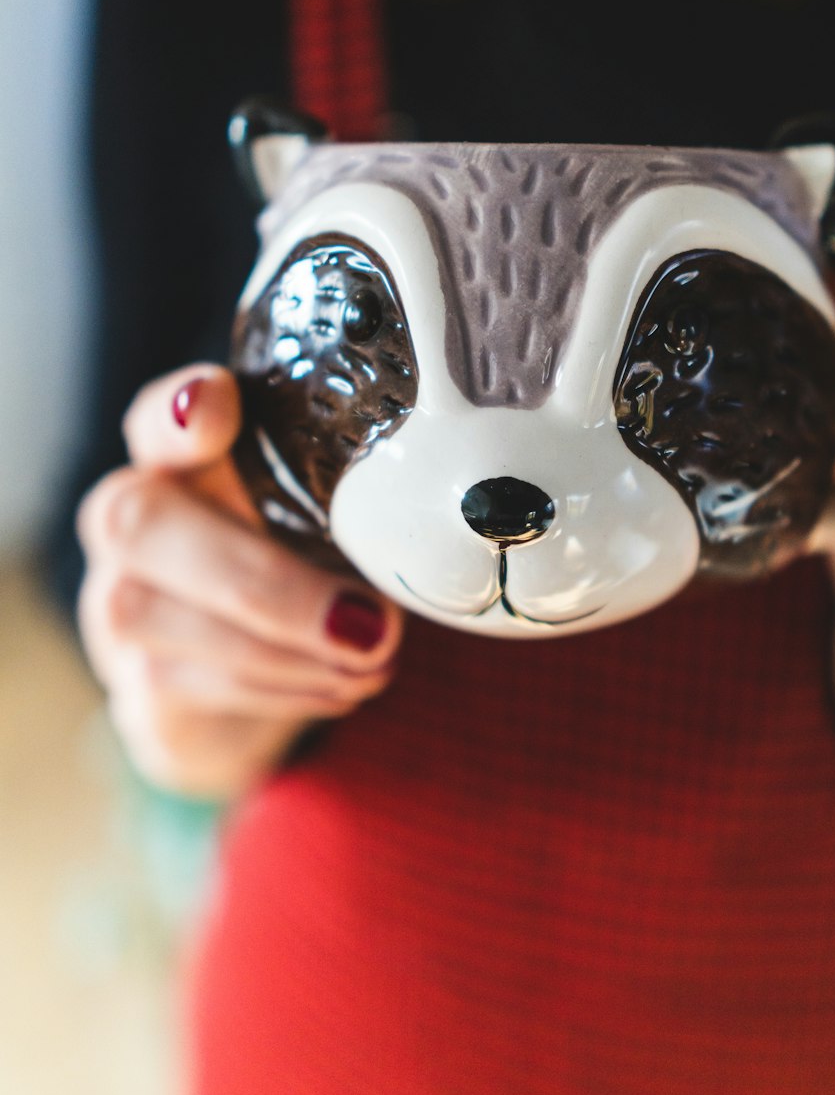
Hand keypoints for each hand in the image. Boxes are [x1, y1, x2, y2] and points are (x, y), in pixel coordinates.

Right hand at [77, 364, 403, 799]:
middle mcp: (132, 519)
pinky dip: (284, 690)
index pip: (158, 416)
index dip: (179, 409)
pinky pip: (192, 687)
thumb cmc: (296, 569)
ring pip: (159, 620)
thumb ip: (358, 499)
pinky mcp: (137, 682)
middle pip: (140, 524)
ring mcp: (119, 601)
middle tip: (371, 625)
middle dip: (261, 583)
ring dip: (287, 652)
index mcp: (182, 458)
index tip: (218, 404)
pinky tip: (345, 685)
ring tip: (377, 658)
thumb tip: (455, 518)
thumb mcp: (329, 520)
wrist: (237, 685)